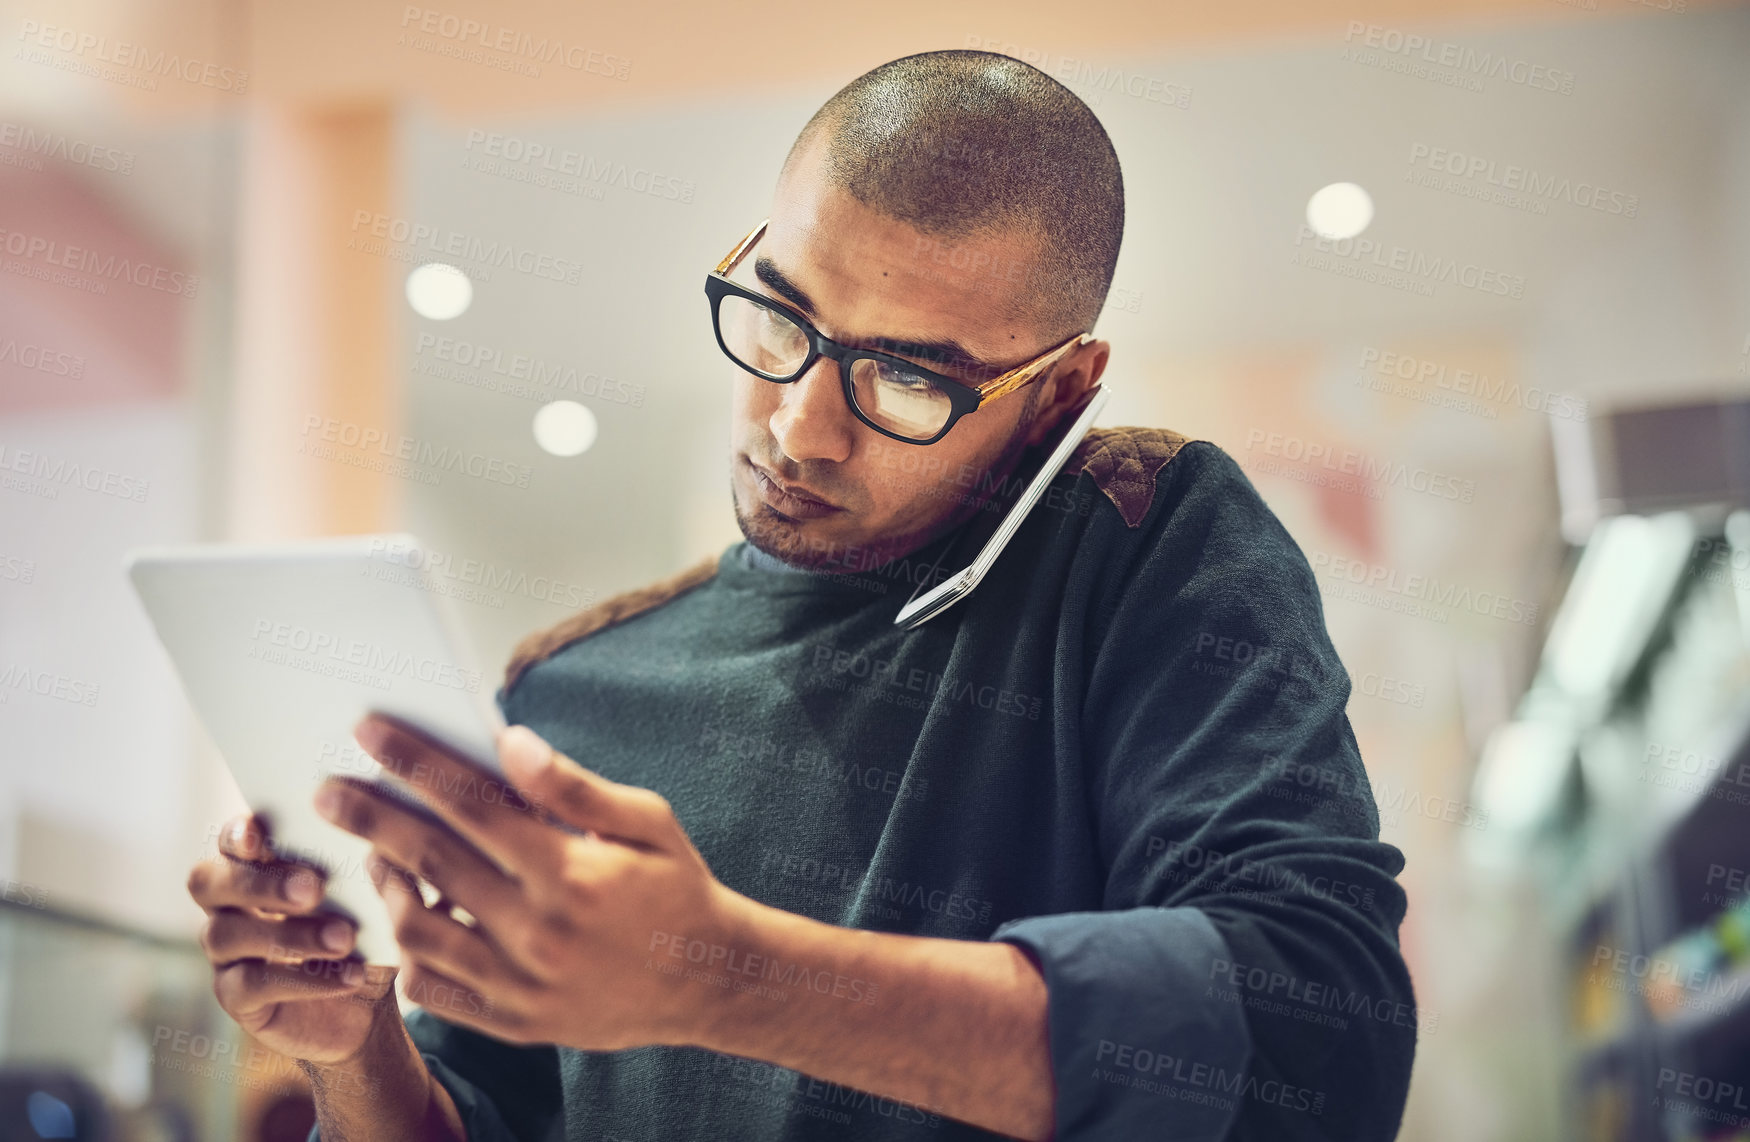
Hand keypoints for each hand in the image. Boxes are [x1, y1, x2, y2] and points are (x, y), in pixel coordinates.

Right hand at [186, 815, 397, 1065]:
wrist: (372, 1003)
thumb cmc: (367, 931)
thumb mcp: (370, 896)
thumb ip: (354, 864)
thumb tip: (366, 838)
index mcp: (256, 864)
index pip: (231, 839)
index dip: (237, 834)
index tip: (259, 836)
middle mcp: (227, 904)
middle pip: (209, 882)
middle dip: (260, 883)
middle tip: (313, 888)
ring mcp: (225, 953)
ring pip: (226, 935)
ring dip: (290, 934)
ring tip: (345, 937)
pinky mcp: (235, 998)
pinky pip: (251, 986)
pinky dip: (305, 980)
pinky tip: (349, 975)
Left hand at [318, 714, 753, 1051]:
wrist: (708, 983)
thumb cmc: (676, 889)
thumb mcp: (648, 822)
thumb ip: (573, 787)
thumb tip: (509, 741)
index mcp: (572, 873)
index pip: (473, 804)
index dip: (416, 763)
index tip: (370, 732)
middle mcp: (540, 932)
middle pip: (431, 862)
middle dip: (372, 817)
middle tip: (330, 790)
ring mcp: (522, 984)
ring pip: (419, 931)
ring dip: (386, 886)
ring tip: (375, 854)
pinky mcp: (514, 1021)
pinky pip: (435, 990)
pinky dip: (410, 954)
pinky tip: (411, 916)